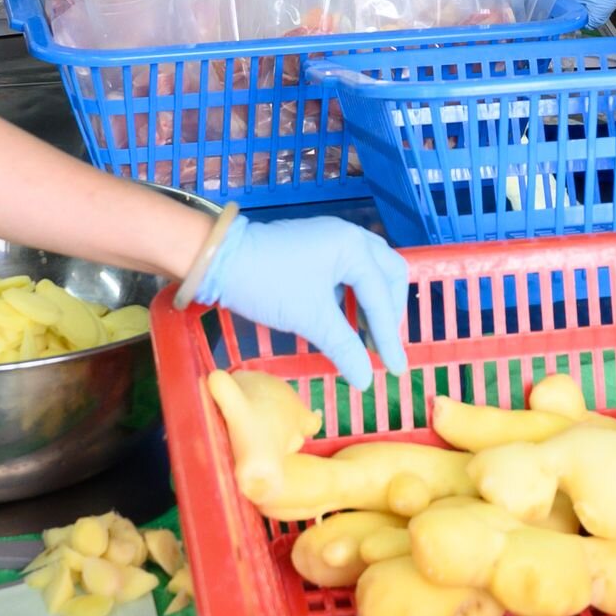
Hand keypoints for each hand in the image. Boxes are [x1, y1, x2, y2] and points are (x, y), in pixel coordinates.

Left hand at [192, 214, 410, 383]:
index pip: (380, 297)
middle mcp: (350, 236)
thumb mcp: (310, 318)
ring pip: (371, 270)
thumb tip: (366, 379)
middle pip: (389, 274)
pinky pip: (352, 270)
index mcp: (353, 247)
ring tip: (366, 335)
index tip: (395, 369)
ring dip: (374, 302)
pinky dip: (356, 295)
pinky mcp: (317, 246)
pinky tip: (347, 318)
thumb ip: (345, 348)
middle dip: (389, 312)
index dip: (388, 337)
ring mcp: (333, 238)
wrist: (220, 261)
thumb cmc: (268, 284)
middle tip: (381, 346)